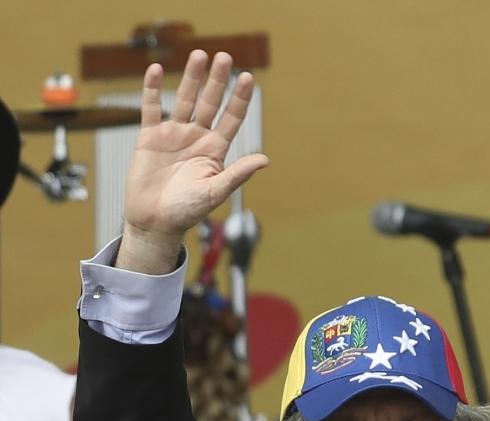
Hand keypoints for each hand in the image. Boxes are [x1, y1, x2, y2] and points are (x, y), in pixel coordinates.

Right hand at [118, 50, 268, 271]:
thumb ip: (238, 174)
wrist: (155, 222)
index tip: (248, 78)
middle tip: (225, 57)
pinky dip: (151, 90)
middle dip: (217, 81)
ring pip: (183, 99)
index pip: (231, 119)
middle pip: (209, 103)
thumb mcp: (215, 192)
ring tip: (199, 55)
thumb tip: (265, 159)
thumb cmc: (187, 211)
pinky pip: (151, 108)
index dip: (239, 99)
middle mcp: (196, 138)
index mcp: (214, 151)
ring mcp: (173, 135)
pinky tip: (155, 70)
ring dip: (191, 78)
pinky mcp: (150, 137)